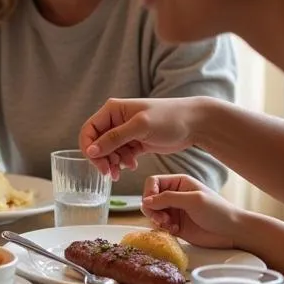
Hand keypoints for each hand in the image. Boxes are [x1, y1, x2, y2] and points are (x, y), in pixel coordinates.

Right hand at [79, 97, 200, 180]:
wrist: (195, 124)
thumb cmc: (169, 118)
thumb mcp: (140, 127)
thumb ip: (114, 138)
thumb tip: (91, 151)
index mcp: (112, 110)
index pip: (88, 130)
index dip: (89, 148)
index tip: (97, 163)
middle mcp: (116, 120)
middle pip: (97, 143)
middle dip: (101, 159)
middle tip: (109, 173)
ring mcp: (126, 132)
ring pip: (108, 151)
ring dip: (112, 163)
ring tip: (121, 172)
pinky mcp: (136, 142)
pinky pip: (121, 155)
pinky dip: (123, 163)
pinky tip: (133, 165)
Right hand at [141, 174, 239, 248]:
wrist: (232, 232)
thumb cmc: (217, 211)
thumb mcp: (193, 200)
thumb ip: (168, 198)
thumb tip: (145, 201)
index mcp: (179, 183)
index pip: (153, 182)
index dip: (149, 192)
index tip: (152, 205)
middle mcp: (174, 195)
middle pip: (149, 198)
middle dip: (151, 209)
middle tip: (161, 219)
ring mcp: (174, 211)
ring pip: (152, 213)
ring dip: (156, 220)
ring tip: (169, 225)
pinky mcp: (175, 225)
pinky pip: (159, 225)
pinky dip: (162, 228)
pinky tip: (174, 231)